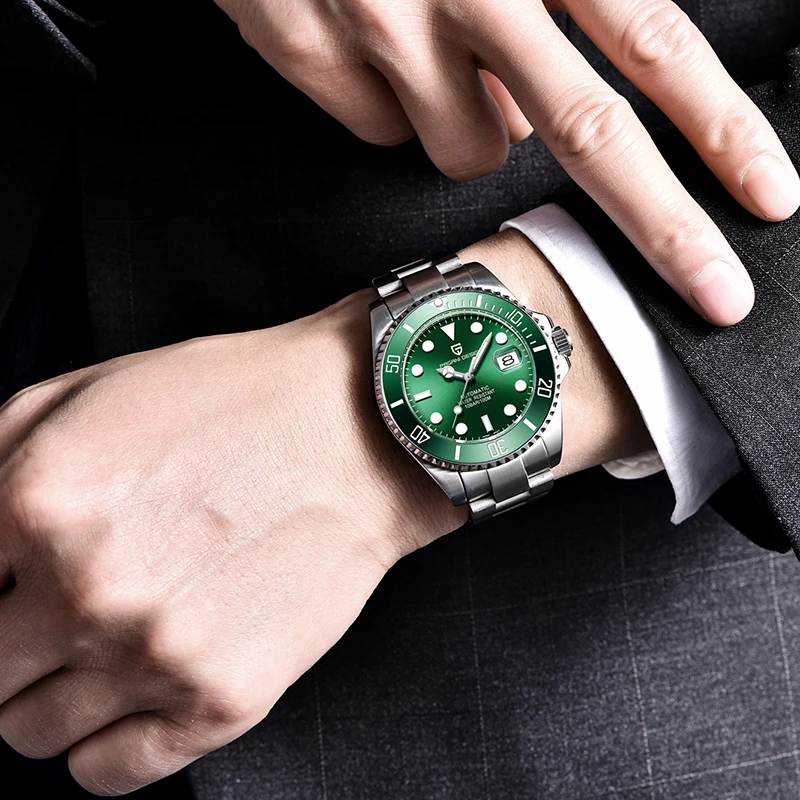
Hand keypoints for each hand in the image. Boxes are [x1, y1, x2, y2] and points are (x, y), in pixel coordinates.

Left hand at [0, 232, 650, 794]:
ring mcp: (156, 654)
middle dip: (9, 641)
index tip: (11, 584)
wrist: (357, 431)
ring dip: (53, 690)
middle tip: (58, 607)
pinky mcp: (222, 698)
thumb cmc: (237, 403)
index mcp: (38, 502)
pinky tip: (137, 685)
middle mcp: (86, 591)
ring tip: (110, 639)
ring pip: (29, 731)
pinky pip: (105, 772)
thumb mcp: (88, 392)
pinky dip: (103, 741)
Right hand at [216, 0, 799, 325]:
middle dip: (660, 224)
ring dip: (474, 127)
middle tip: (714, 290)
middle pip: (587, 130)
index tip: (766, 195)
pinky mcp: (310, 50)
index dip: (716, 127)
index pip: (652, 42)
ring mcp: (383, 22)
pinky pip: (380, 133)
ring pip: (468, 150)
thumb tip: (543, 109)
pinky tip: (374, 57)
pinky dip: (393, 110)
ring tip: (444, 64)